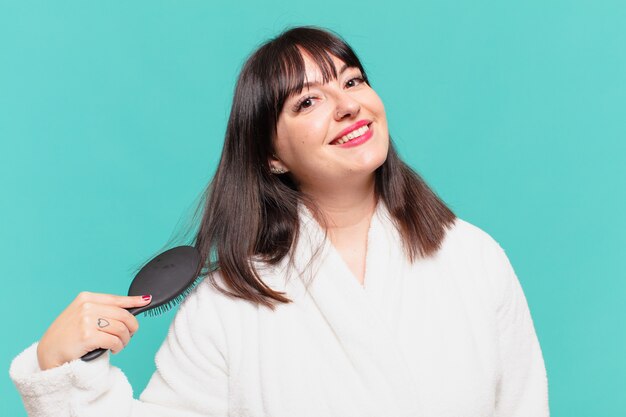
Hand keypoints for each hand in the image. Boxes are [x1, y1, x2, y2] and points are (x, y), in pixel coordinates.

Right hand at [36, 291, 151, 369]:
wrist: (48, 353)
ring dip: (125, 339)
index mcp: (86, 298)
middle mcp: (87, 306)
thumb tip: (129, 309)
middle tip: (129, 336)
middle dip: (132, 327)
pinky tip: (114, 349)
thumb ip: (101, 310)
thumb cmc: (67, 335)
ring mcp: (86, 320)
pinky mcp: (87, 335)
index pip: (116, 299)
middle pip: (123, 315)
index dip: (134, 300)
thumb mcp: (81, 315)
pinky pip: (114, 340)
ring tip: (119, 345)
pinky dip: (119, 346)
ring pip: (121, 328)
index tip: (146, 300)